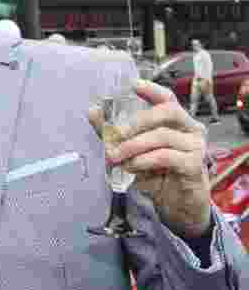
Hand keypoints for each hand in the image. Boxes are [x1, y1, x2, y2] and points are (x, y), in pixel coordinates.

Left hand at [88, 79, 211, 237]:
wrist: (178, 203)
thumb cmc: (157, 171)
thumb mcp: (133, 149)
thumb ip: (114, 131)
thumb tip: (93, 111)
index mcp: (176, 120)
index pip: (167, 98)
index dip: (151, 90)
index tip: (133, 85)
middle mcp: (190, 128)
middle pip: (167, 112)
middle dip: (137, 120)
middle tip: (115, 132)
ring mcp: (195, 146)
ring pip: (162, 136)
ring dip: (133, 145)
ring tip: (116, 155)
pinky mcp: (195, 165)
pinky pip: (166, 156)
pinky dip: (144, 160)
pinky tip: (131, 166)